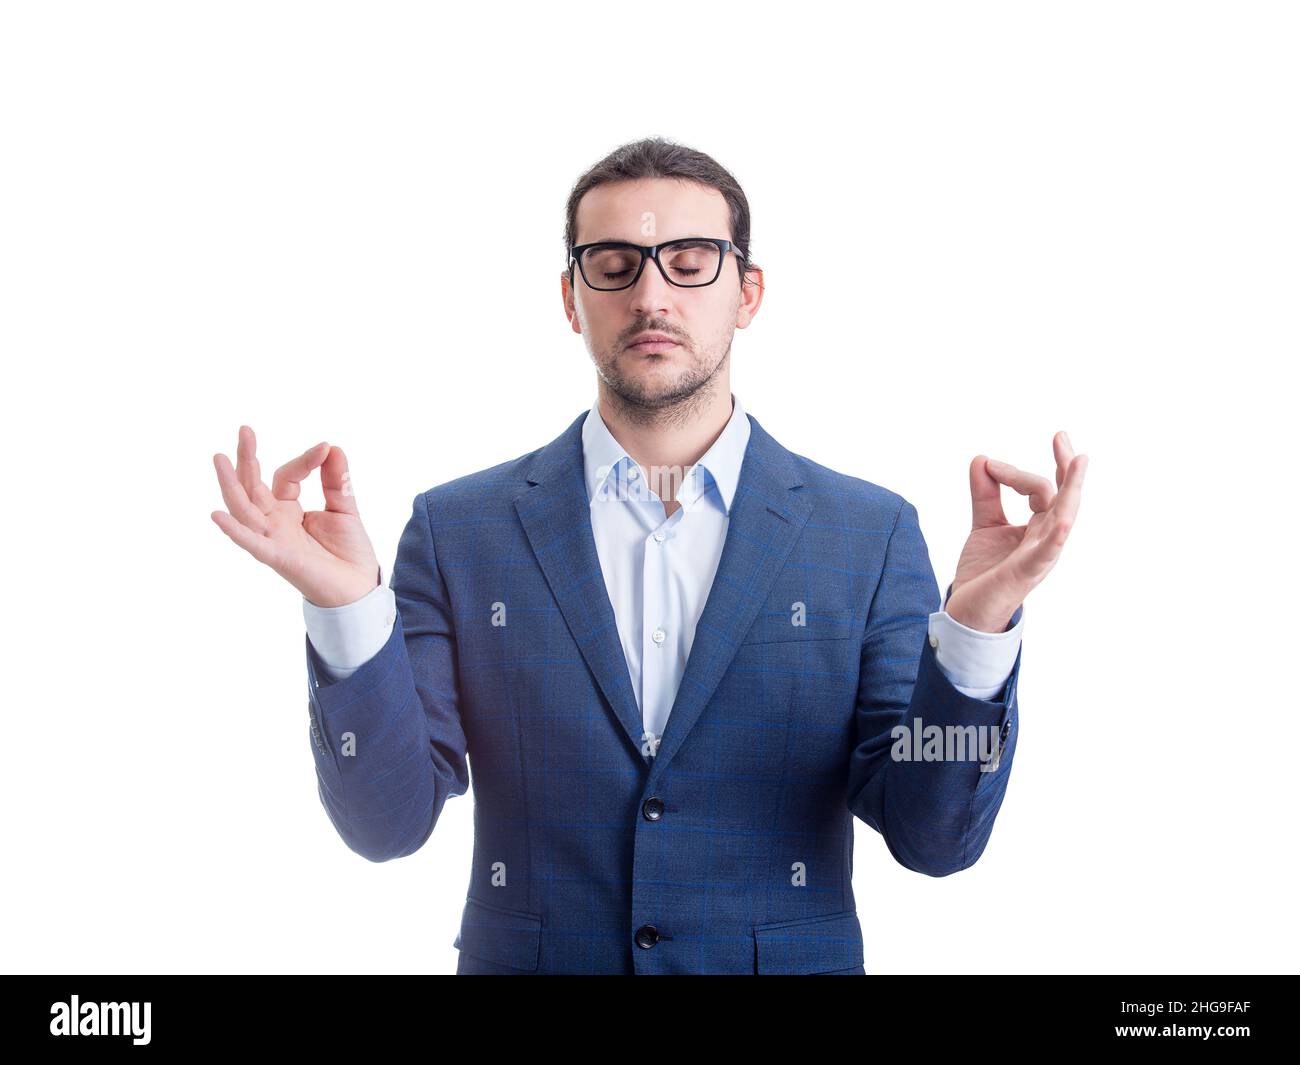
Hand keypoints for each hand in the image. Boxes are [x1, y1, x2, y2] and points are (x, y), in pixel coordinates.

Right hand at [211, 425, 381, 607]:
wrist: (360, 588)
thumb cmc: (349, 552)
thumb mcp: (344, 508)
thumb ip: (336, 481)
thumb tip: (333, 447)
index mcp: (288, 510)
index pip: (285, 476)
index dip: (304, 460)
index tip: (326, 448)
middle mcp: (275, 523)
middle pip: (252, 487)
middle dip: (247, 460)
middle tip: (245, 430)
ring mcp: (273, 540)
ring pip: (245, 510)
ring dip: (230, 485)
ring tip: (220, 459)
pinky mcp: (279, 558)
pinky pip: (253, 544)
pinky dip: (235, 531)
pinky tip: (218, 516)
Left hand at [944, 431, 1087, 632]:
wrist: (968, 611)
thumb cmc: (984, 572)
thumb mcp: (984, 524)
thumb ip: (985, 495)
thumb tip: (980, 459)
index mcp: (1037, 526)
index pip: (1041, 490)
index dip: (1020, 471)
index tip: (989, 464)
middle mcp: (1045, 538)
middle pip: (1062, 498)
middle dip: (1066, 467)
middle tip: (1061, 437)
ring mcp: (1039, 555)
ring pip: (1062, 518)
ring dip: (1071, 490)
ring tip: (1079, 463)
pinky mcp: (1026, 572)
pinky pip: (1046, 553)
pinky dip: (1056, 536)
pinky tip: (1064, 519)